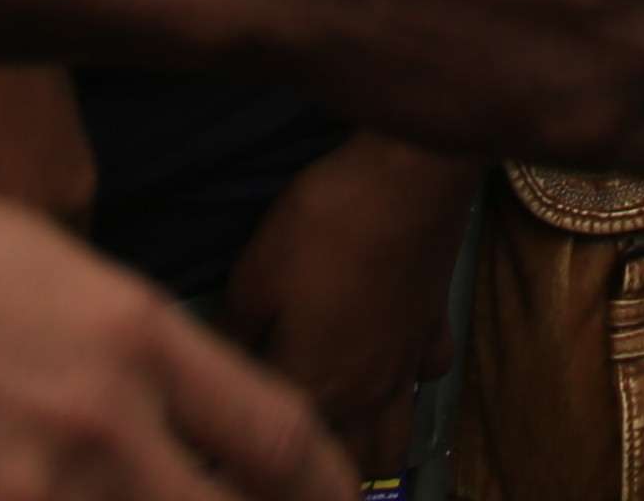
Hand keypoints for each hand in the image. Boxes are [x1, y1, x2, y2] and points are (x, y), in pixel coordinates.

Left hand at [216, 134, 479, 468]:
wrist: (410, 173)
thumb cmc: (325, 225)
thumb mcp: (253, 276)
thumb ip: (231, 335)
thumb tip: (210, 370)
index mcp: (314, 389)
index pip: (269, 448)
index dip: (234, 454)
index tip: (212, 452)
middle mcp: (365, 395)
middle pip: (345, 469)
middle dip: (310, 471)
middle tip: (276, 448)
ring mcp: (405, 366)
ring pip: (393, 444)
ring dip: (366, 451)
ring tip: (338, 438)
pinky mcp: (434, 330)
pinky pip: (424, 381)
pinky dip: (407, 388)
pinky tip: (389, 366)